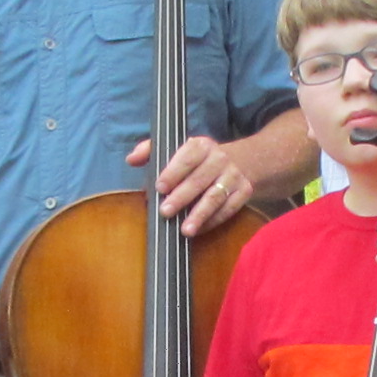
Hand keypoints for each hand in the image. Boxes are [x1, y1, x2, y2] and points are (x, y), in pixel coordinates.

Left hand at [133, 131, 259, 235]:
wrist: (244, 160)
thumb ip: (150, 151)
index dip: (173, 172)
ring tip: (185, 230)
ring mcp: (233, 176)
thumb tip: (131, 159)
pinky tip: (198, 230)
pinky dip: (213, 221)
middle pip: (199, 179)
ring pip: (215, 196)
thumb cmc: (200, 159)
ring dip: (200, 214)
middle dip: (182, 197)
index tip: (159, 187)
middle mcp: (220, 158)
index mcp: (201, 146)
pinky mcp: (244, 192)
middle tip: (165, 212)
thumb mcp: (177, 148)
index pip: (187, 158)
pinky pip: (228, 209)